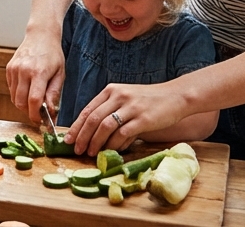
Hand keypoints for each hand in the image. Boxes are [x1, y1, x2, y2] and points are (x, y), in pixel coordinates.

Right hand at [6, 34, 65, 124]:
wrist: (40, 35)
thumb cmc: (53, 54)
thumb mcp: (60, 74)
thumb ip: (54, 93)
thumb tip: (51, 112)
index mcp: (39, 72)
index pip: (34, 100)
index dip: (36, 115)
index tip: (41, 122)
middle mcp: (23, 71)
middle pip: (21, 102)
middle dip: (28, 112)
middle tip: (37, 115)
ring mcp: (14, 69)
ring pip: (14, 97)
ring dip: (23, 105)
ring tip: (33, 102)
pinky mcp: (9, 69)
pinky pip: (11, 89)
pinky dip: (18, 94)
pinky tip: (28, 89)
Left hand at [65, 81, 192, 154]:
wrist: (176, 96)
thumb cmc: (150, 100)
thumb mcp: (127, 99)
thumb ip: (111, 111)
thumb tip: (94, 134)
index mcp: (111, 90)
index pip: (87, 110)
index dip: (76, 126)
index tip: (68, 140)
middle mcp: (118, 96)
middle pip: (92, 119)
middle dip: (82, 137)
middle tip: (77, 150)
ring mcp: (130, 107)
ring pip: (104, 127)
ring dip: (95, 142)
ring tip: (91, 153)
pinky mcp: (142, 119)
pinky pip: (122, 134)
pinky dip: (114, 145)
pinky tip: (111, 152)